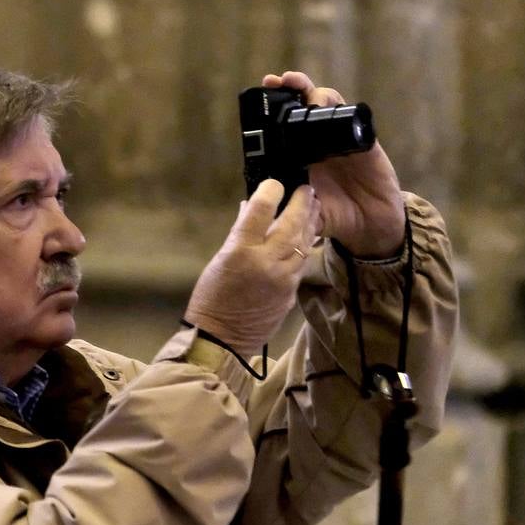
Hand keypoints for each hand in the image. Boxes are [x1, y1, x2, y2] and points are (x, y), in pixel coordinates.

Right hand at [184, 178, 320, 356]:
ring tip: (313, 207)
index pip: (260, 210)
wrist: (221, 340)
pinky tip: (305, 238)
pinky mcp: (290, 295)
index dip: (270, 191)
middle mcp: (266, 263)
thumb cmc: (211, 299)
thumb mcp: (219, 261)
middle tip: (307, 189)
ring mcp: (282, 280)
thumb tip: (250, 209)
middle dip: (301, 203)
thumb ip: (239, 234)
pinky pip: (300, 266)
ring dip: (309, 223)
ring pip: (303, 245)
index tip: (276, 183)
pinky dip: (303, 248)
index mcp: (241, 252)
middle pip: (291, 224)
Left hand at [262, 71, 405, 257]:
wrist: (369, 224)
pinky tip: (324, 104)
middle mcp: (316, 141)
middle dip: (287, 88)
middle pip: (301, 104)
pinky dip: (337, 107)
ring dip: (309, 90)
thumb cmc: (335, 216)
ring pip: (323, 101)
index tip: (258, 96)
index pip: (282, 124)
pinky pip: (348, 115)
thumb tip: (266, 208)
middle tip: (275, 81)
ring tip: (297, 86)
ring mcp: (338, 137)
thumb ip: (290, 210)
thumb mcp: (305, 215)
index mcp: (299, 155)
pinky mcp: (360, 139)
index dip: (270, 109)